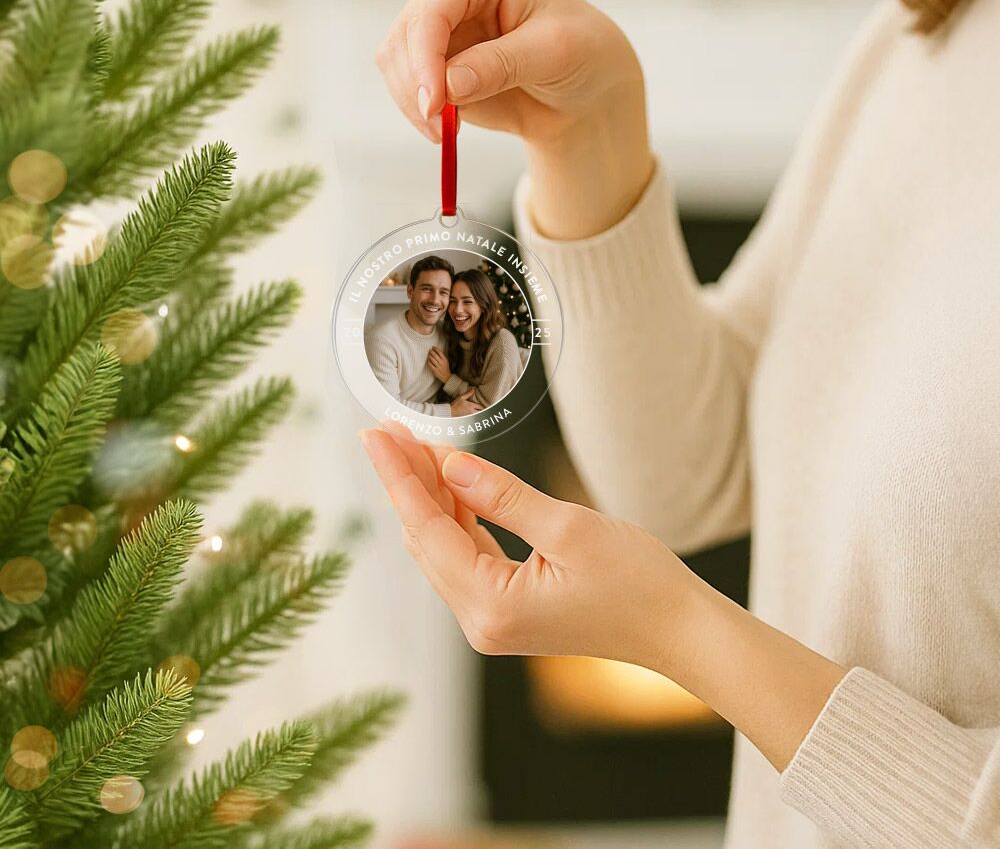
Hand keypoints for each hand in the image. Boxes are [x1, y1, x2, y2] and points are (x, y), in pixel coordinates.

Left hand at [357, 424, 698, 671]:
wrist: (681, 629)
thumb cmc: (638, 582)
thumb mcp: (568, 527)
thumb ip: (502, 495)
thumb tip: (450, 465)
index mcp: (491, 605)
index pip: (427, 529)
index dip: (398, 476)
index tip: (374, 435)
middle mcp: (481, 621)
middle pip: (426, 538)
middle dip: (407, 481)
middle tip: (387, 429)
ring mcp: (493, 619)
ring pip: (443, 546)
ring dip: (430, 496)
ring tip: (412, 445)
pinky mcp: (508, 609)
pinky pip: (467, 555)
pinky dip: (456, 516)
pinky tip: (449, 481)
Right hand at [375, 0, 654, 238]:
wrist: (583, 87)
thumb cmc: (581, 53)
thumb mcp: (554, 54)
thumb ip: (502, 64)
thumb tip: (449, 84)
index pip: (434, 8)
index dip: (426, 56)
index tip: (436, 104)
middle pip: (405, 35)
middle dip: (416, 86)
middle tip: (440, 130)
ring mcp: (434, 25)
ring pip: (394, 62)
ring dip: (414, 103)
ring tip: (447, 133)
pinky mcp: (428, 60)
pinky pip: (402, 86)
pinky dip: (416, 112)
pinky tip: (445, 130)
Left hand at [427, 346, 450, 382]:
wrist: (446, 376)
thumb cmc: (445, 368)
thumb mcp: (446, 361)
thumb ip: (442, 356)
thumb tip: (436, 350)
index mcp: (445, 359)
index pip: (440, 352)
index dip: (436, 349)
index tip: (433, 347)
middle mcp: (441, 363)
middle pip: (435, 355)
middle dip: (431, 352)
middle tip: (429, 350)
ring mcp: (438, 367)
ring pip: (432, 359)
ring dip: (429, 356)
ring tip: (428, 354)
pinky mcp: (435, 370)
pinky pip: (430, 364)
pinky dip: (428, 361)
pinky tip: (428, 360)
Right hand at [450, 392, 481, 416]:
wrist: (450, 412)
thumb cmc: (455, 405)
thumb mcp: (461, 398)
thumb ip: (468, 393)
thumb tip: (473, 389)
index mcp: (471, 406)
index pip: (480, 406)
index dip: (482, 405)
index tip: (482, 404)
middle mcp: (472, 411)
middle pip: (481, 411)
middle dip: (482, 410)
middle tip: (483, 408)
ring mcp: (470, 415)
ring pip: (478, 415)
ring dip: (479, 413)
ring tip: (480, 411)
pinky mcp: (468, 418)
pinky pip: (474, 417)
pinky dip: (476, 416)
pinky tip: (475, 414)